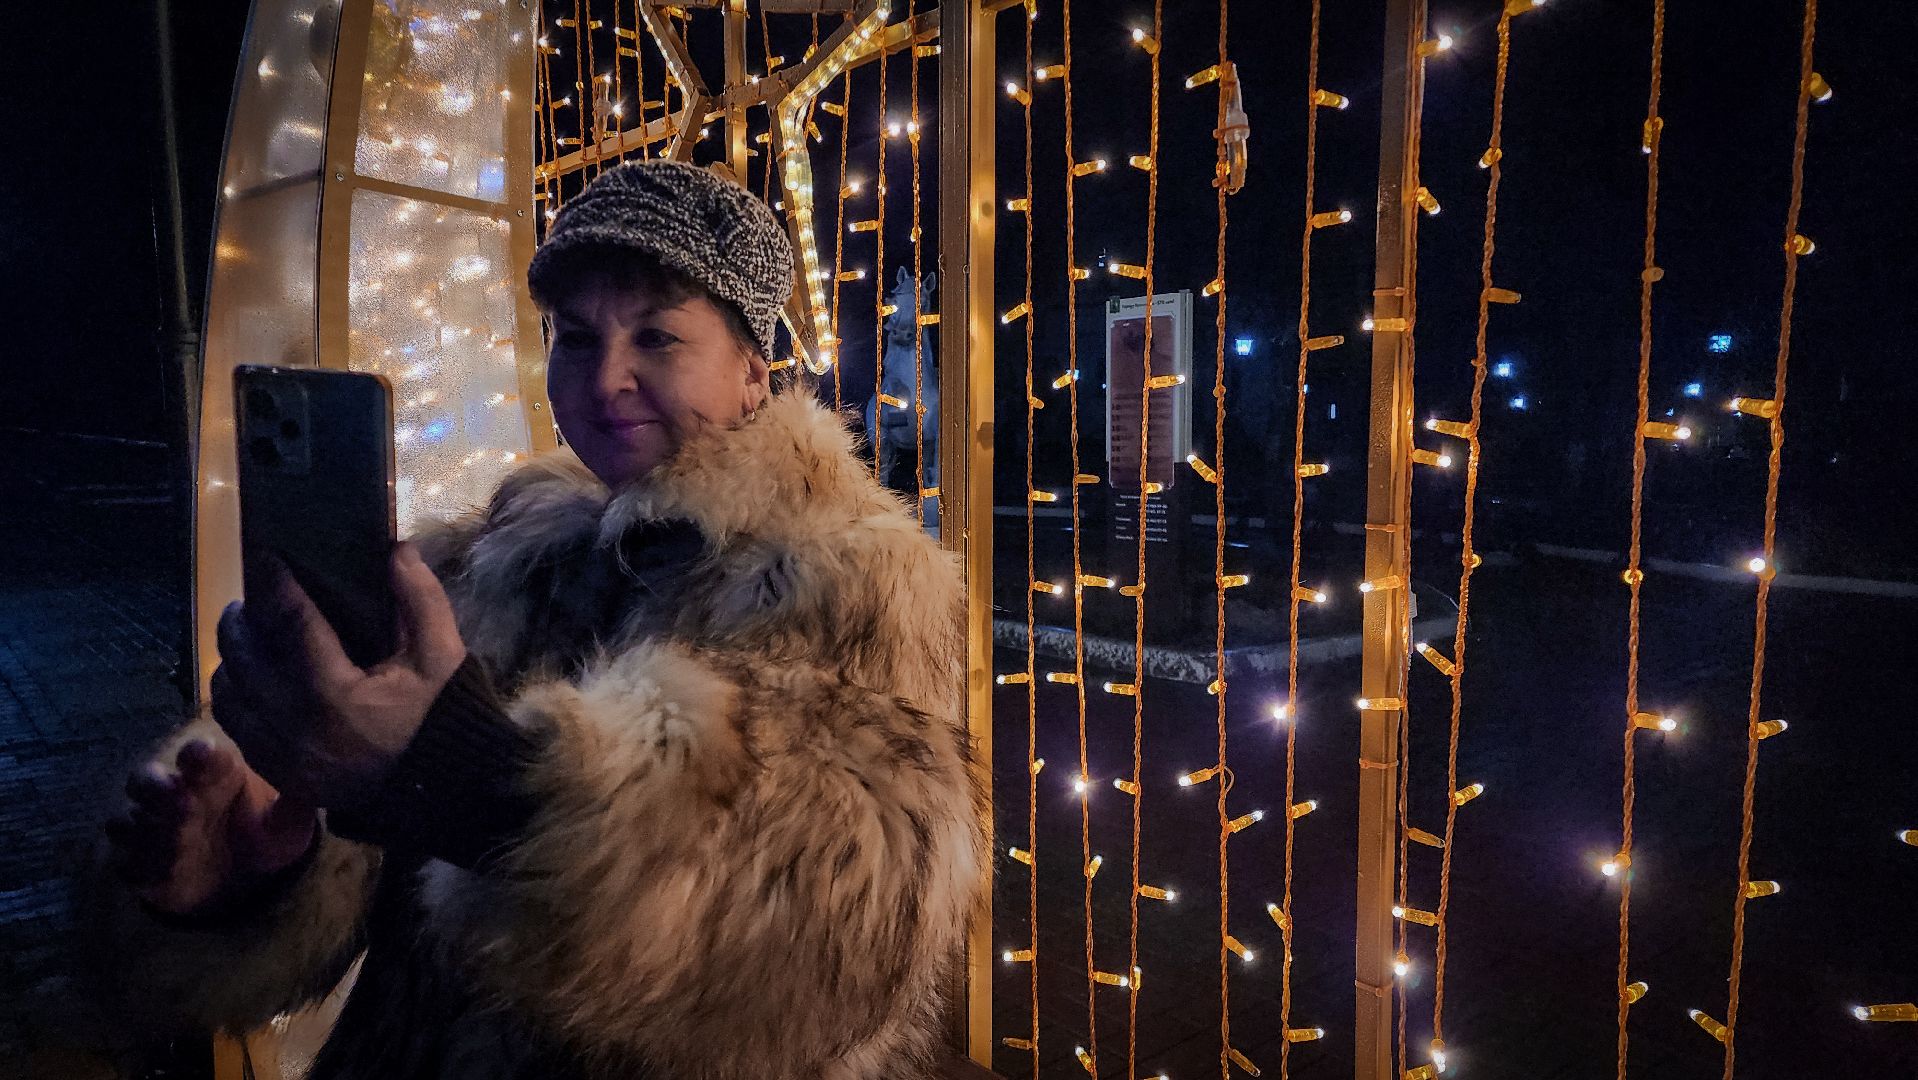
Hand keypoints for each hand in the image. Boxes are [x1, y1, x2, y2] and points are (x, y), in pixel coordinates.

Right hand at [105, 739, 317, 916]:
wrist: (243, 881)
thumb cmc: (264, 837)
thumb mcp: (287, 824)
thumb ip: (295, 804)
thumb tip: (313, 780)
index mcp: (212, 776)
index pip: (198, 756)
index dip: (197, 754)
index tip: (203, 753)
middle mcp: (174, 796)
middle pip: (144, 780)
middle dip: (155, 786)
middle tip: (179, 797)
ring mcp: (151, 830)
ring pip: (126, 821)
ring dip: (146, 830)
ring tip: (178, 840)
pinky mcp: (139, 864)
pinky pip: (124, 863)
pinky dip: (139, 866)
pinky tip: (165, 872)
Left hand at [211, 542, 465, 809]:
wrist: (437, 791)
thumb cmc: (439, 717)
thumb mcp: (442, 655)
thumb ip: (421, 599)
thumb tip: (396, 549)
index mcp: (335, 691)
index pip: (289, 621)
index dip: (273, 582)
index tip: (265, 553)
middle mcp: (295, 723)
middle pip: (242, 653)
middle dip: (243, 616)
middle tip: (257, 595)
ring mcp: (279, 752)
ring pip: (228, 689)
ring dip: (233, 655)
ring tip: (253, 634)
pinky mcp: (275, 770)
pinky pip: (233, 723)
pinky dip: (235, 692)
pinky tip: (254, 676)